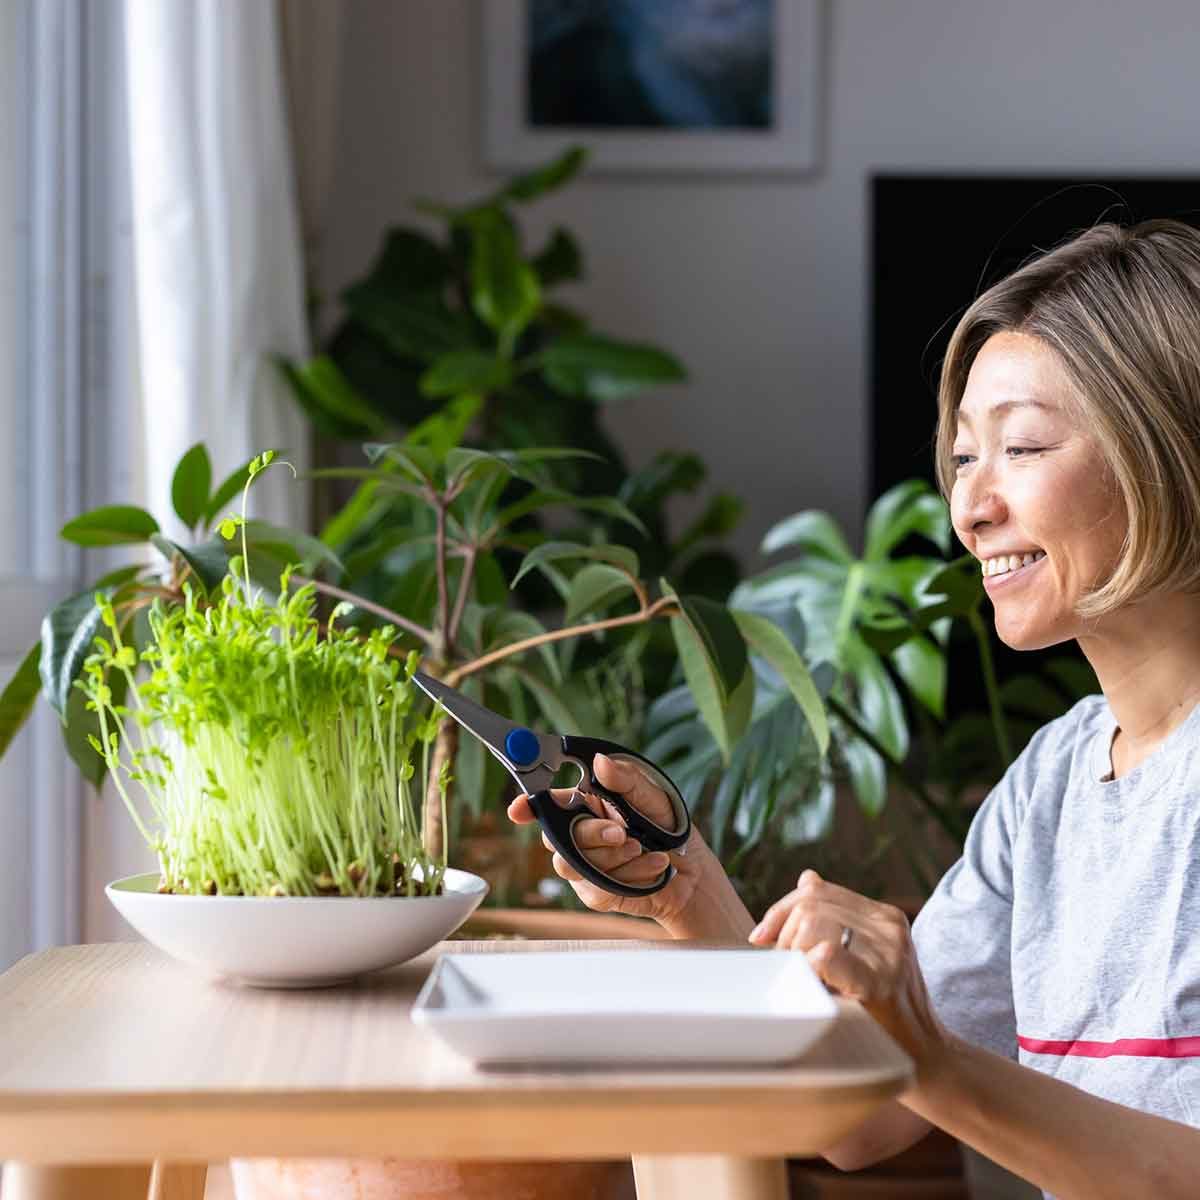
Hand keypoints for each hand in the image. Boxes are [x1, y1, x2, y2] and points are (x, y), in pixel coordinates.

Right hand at [506, 752, 708, 925]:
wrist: (693, 874)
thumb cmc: (671, 828)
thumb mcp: (655, 796)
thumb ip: (627, 780)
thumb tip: (599, 762)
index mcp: (588, 801)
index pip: (548, 802)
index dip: (528, 805)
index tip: (519, 810)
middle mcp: (580, 832)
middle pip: (556, 836)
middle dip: (590, 835)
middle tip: (621, 832)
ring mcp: (585, 864)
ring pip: (572, 865)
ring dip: (612, 857)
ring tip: (643, 848)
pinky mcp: (595, 892)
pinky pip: (596, 888)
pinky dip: (630, 875)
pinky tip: (652, 866)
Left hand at [749, 869, 949, 1074]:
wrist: (928, 1058)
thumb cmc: (886, 1012)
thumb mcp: (866, 956)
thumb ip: (837, 919)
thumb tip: (806, 878)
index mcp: (884, 916)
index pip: (816, 890)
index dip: (781, 910)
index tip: (762, 938)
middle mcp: (889, 926)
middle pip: (809, 903)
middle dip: (783, 934)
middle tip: (784, 967)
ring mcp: (888, 951)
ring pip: (811, 922)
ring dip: (793, 951)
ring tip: (803, 980)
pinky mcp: (880, 982)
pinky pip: (827, 952)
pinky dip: (808, 965)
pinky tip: (814, 984)